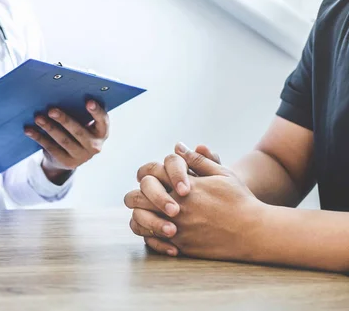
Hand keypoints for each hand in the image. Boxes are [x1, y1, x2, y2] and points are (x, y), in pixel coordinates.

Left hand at [24, 100, 108, 183]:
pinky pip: (52, 148)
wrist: (69, 156)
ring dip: (49, 128)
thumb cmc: (76, 130)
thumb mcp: (82, 122)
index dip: (97, 111)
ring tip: (38, 118)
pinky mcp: (67, 162)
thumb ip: (79, 112)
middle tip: (51, 110)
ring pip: (63, 140)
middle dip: (64, 120)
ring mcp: (81, 156)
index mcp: (102, 132)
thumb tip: (60, 94)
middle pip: (79, 131)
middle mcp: (95, 146)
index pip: (103, 121)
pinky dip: (39, 138)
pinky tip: (30, 130)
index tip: (88, 101)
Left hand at [127, 143, 267, 261]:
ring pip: (139, 220)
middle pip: (136, 197)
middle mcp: (176, 206)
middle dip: (137, 194)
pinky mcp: (180, 245)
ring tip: (146, 213)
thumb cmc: (239, 200)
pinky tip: (156, 230)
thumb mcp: (222, 174)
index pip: (150, 173)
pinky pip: (151, 240)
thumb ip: (197, 161)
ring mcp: (176, 227)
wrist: (254, 232)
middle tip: (141, 196)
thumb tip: (178, 146)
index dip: (146, 173)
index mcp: (184, 185)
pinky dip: (149, 235)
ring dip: (140, 215)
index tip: (151, 177)